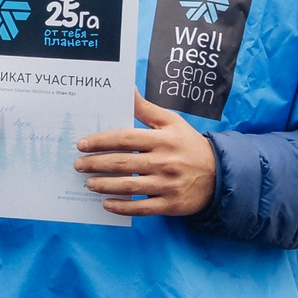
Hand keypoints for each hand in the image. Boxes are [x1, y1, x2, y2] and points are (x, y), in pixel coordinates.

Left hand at [76, 97, 218, 215]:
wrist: (219, 174)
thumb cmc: (188, 145)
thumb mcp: (172, 122)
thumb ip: (146, 109)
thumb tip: (127, 89)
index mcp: (162, 139)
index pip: (125, 139)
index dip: (101, 141)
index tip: (82, 144)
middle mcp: (164, 161)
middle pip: (123, 163)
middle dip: (97, 164)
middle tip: (78, 164)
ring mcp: (167, 184)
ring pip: (129, 186)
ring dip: (105, 185)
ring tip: (88, 183)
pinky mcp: (170, 204)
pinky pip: (142, 208)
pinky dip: (122, 207)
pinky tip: (106, 204)